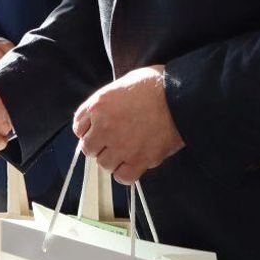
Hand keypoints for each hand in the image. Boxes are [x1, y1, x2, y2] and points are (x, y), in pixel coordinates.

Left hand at [73, 65, 183, 184]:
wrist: (181, 95)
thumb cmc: (156, 84)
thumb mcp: (123, 82)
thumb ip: (109, 100)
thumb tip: (106, 111)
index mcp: (99, 105)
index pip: (79, 126)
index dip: (89, 130)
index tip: (96, 132)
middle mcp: (105, 127)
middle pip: (88, 148)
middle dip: (99, 146)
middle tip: (113, 142)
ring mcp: (121, 145)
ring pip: (104, 164)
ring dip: (112, 160)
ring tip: (126, 152)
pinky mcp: (139, 159)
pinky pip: (123, 177)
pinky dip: (125, 174)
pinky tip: (133, 165)